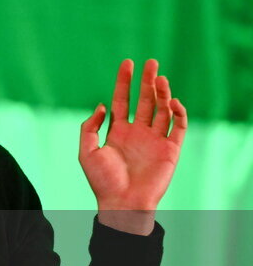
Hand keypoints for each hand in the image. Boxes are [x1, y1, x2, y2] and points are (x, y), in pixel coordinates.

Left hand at [80, 59, 186, 231]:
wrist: (122, 204)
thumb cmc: (102, 181)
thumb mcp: (86, 152)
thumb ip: (90, 127)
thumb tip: (102, 105)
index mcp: (117, 132)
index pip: (122, 100)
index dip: (124, 82)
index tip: (128, 63)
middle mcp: (137, 133)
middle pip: (144, 100)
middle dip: (147, 81)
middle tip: (151, 62)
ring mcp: (155, 140)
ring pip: (162, 109)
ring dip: (162, 93)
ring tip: (160, 78)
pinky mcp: (171, 149)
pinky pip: (179, 127)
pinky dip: (178, 113)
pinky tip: (172, 101)